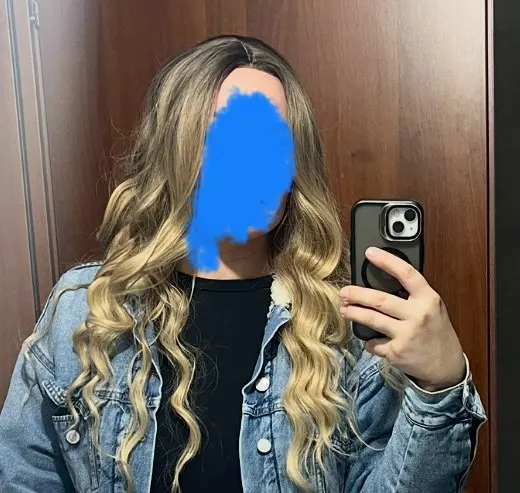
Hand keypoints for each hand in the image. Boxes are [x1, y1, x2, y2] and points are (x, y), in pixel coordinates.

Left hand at [340, 247, 465, 391]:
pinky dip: (368, 341)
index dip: (387, 261)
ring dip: (354, 313)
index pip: (406, 274)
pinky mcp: (396, 352)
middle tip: (344, 292)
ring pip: (372, 319)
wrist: (446, 366)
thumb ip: (413, 296)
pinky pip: (373, 343)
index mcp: (428, 299)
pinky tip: (369, 340)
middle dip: (357, 294)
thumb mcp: (433, 308)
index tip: (370, 253)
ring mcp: (406, 335)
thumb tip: (383, 280)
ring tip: (344, 309)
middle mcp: (418, 315)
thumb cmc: (436, 333)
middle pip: (380, 300)